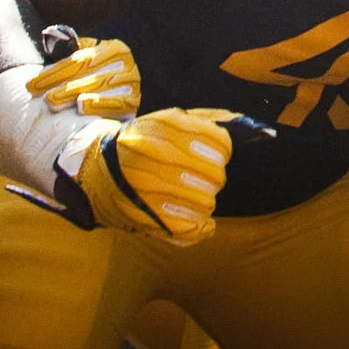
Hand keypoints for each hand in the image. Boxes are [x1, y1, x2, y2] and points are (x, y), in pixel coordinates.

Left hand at [25, 37, 140, 120]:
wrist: (116, 101)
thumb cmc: (90, 81)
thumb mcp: (81, 61)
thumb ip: (65, 49)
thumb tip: (48, 33)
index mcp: (112, 48)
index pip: (78, 59)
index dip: (53, 72)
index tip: (30, 84)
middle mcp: (125, 63)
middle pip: (86, 73)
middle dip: (59, 84)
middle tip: (39, 95)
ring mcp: (131, 83)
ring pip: (97, 88)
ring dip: (72, 94)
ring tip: (51, 102)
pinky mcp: (133, 102)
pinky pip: (115, 103)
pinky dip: (98, 105)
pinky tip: (81, 106)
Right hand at [56, 108, 237, 243]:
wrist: (97, 169)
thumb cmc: (145, 143)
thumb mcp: (170, 121)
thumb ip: (208, 120)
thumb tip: (250, 127)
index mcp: (163, 127)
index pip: (219, 143)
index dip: (223, 151)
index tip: (218, 154)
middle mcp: (153, 156)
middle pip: (214, 175)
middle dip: (215, 178)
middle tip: (207, 178)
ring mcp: (146, 188)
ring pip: (203, 202)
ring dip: (207, 201)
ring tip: (198, 196)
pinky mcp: (143, 217)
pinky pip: (186, 228)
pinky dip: (200, 226)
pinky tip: (200, 220)